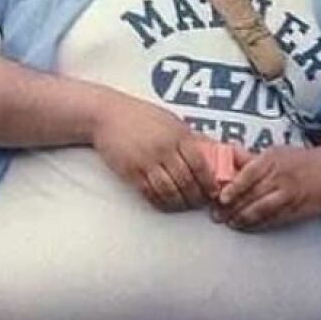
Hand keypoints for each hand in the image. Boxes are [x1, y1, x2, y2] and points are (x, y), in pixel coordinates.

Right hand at [92, 94, 218, 211]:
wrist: (107, 115)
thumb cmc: (140, 115)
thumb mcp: (170, 120)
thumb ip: (189, 137)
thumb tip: (211, 150)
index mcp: (178, 135)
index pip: (200, 164)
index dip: (209, 182)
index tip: (213, 191)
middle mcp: (164, 149)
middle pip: (186, 181)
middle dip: (196, 197)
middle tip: (200, 202)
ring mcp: (147, 161)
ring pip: (169, 191)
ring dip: (179, 203)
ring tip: (184, 204)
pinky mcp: (131, 171)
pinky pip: (150, 193)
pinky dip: (160, 202)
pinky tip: (165, 203)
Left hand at [211, 145, 320, 229]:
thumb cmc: (300, 161)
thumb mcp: (276, 153)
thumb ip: (251, 159)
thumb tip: (227, 158)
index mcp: (272, 160)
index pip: (249, 174)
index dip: (234, 188)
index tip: (221, 198)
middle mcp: (280, 177)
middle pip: (252, 195)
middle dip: (232, 208)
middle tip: (217, 215)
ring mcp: (289, 195)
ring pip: (261, 210)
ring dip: (243, 219)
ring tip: (230, 223)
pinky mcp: (296, 210)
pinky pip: (273, 219)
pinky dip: (258, 225)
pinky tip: (247, 226)